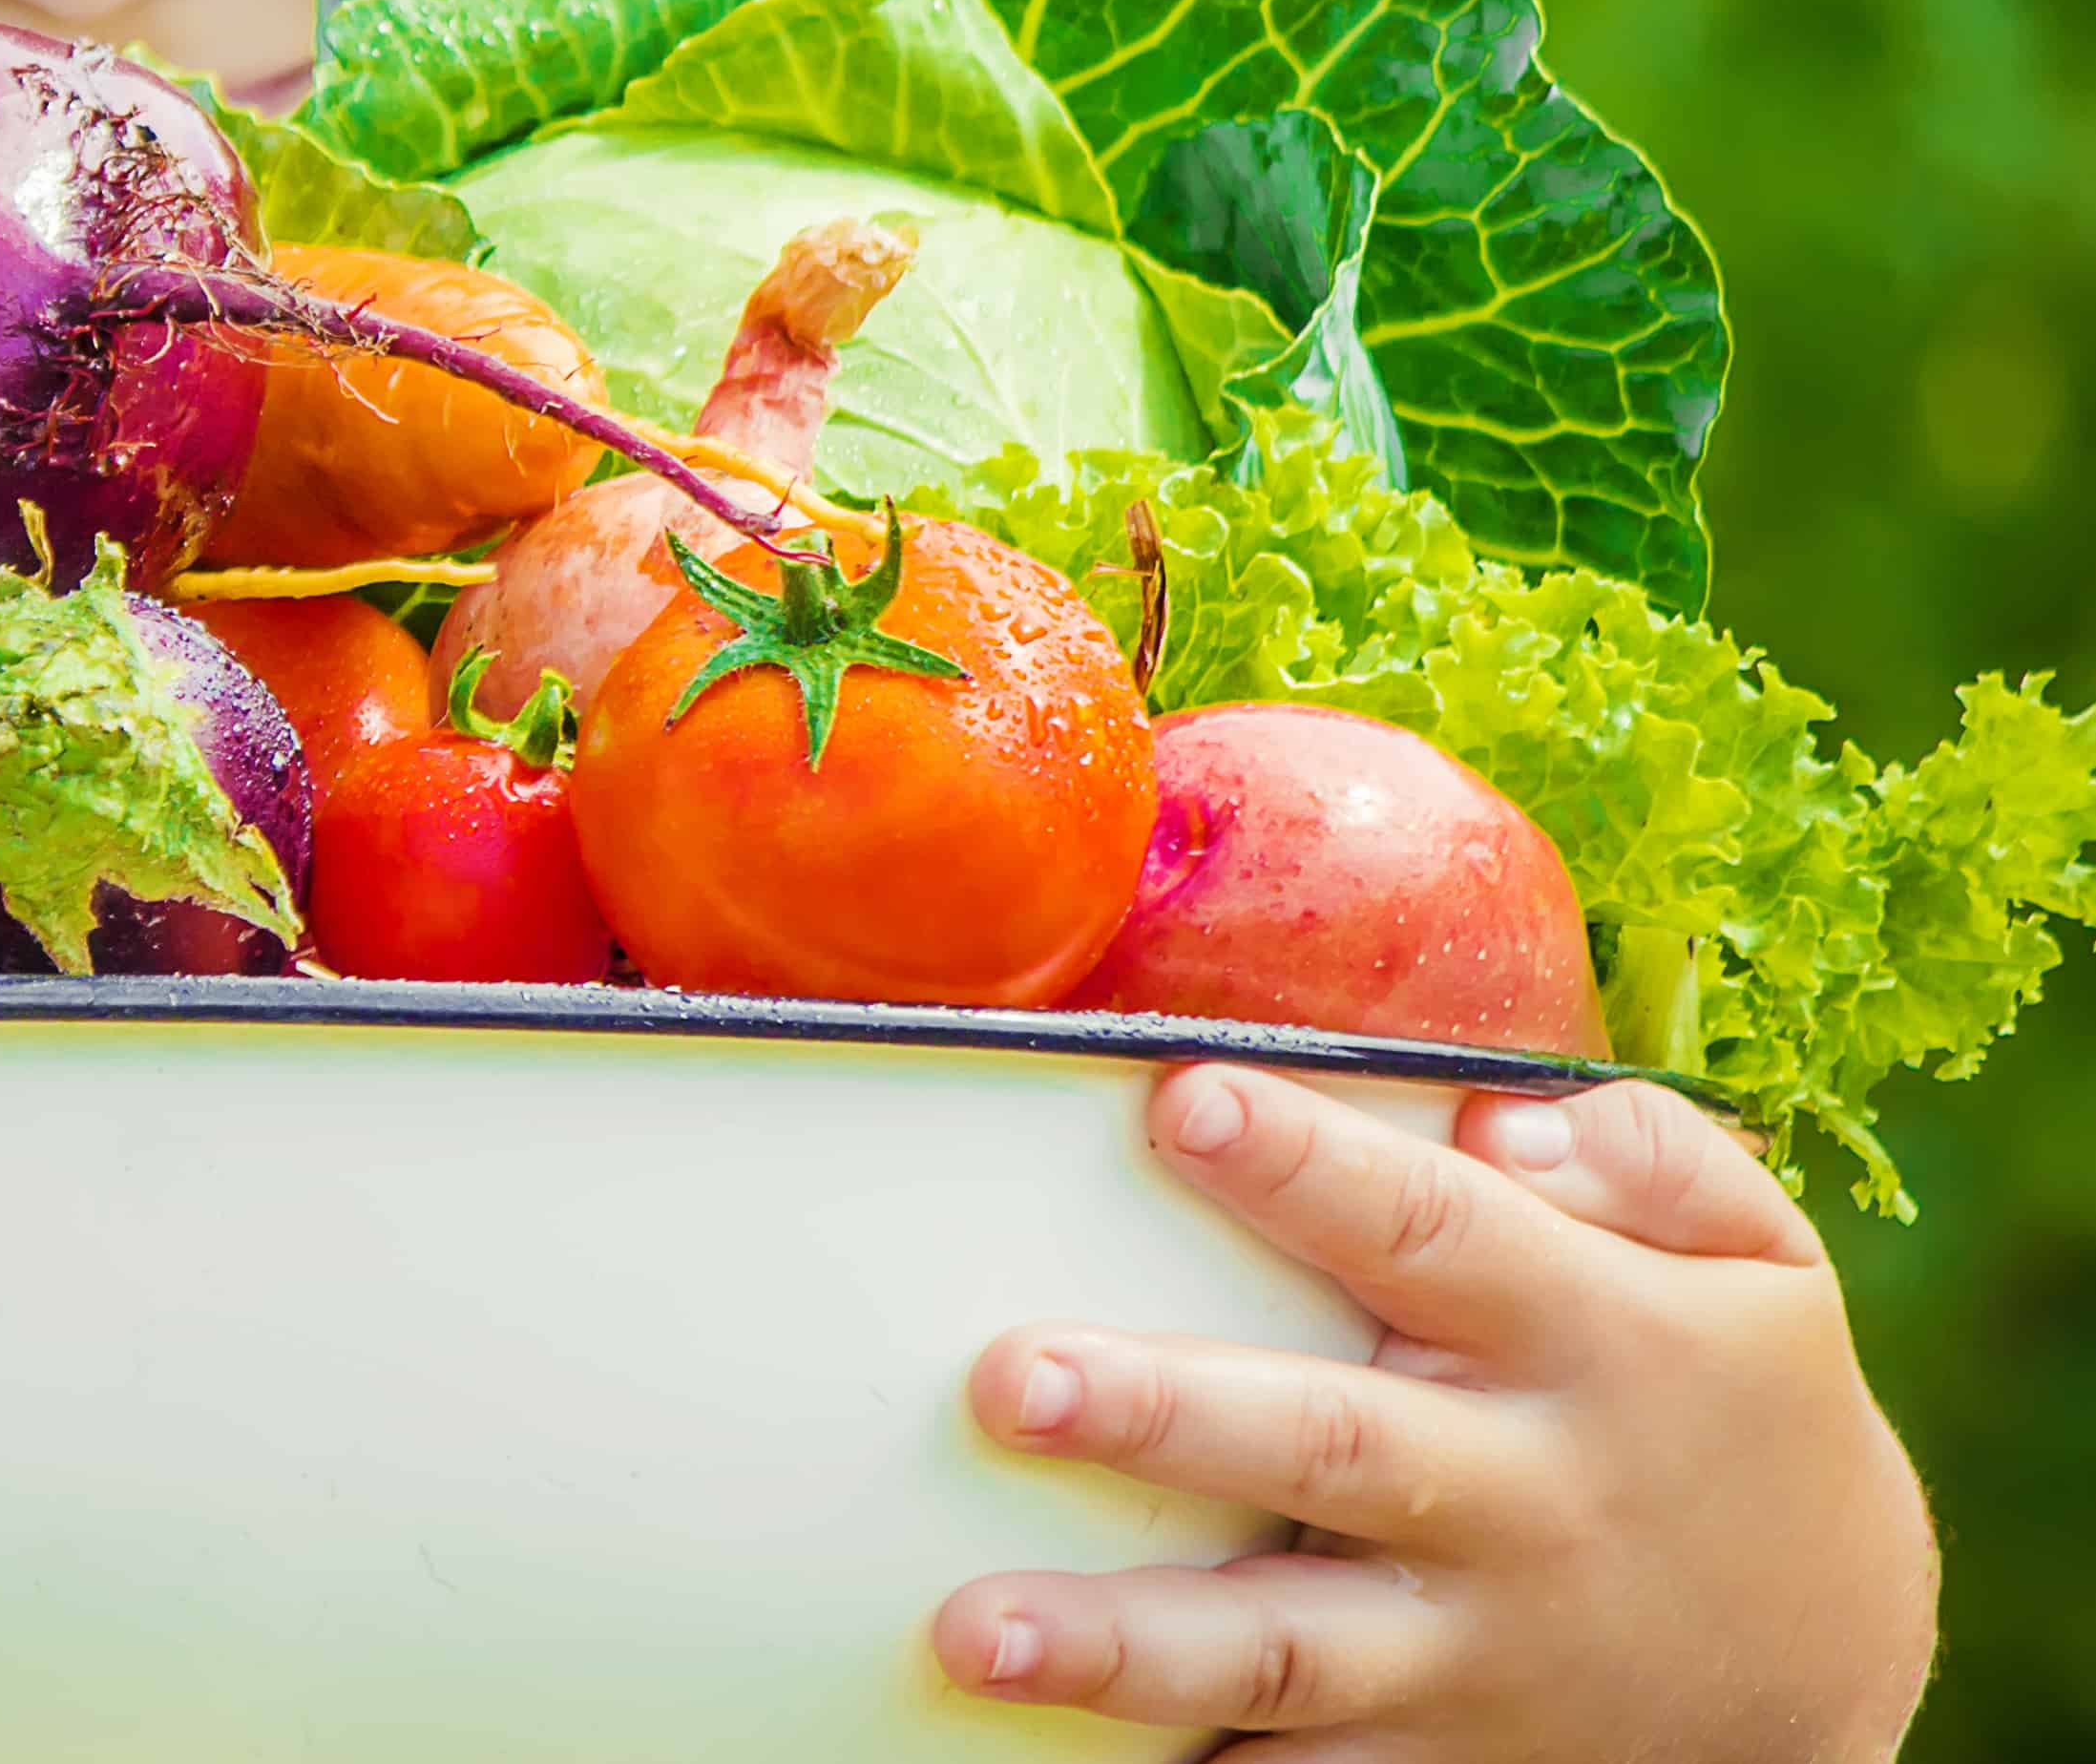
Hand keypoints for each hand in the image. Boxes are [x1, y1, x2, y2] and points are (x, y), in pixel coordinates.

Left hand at [931, 1064, 1935, 1760]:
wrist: (1830, 1656)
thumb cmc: (1740, 1403)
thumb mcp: (1761, 1263)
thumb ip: (1646, 1159)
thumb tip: (1496, 1118)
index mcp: (1592, 1339)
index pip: (1431, 1231)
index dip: (1306, 1167)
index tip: (1179, 1101)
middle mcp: (1523, 1497)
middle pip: (1325, 1447)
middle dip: (1161, 1415)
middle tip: (1006, 1380)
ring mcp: (1471, 1648)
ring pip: (1279, 1650)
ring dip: (1119, 1645)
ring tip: (970, 1629)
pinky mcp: (1437, 1761)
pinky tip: (1046, 1761)